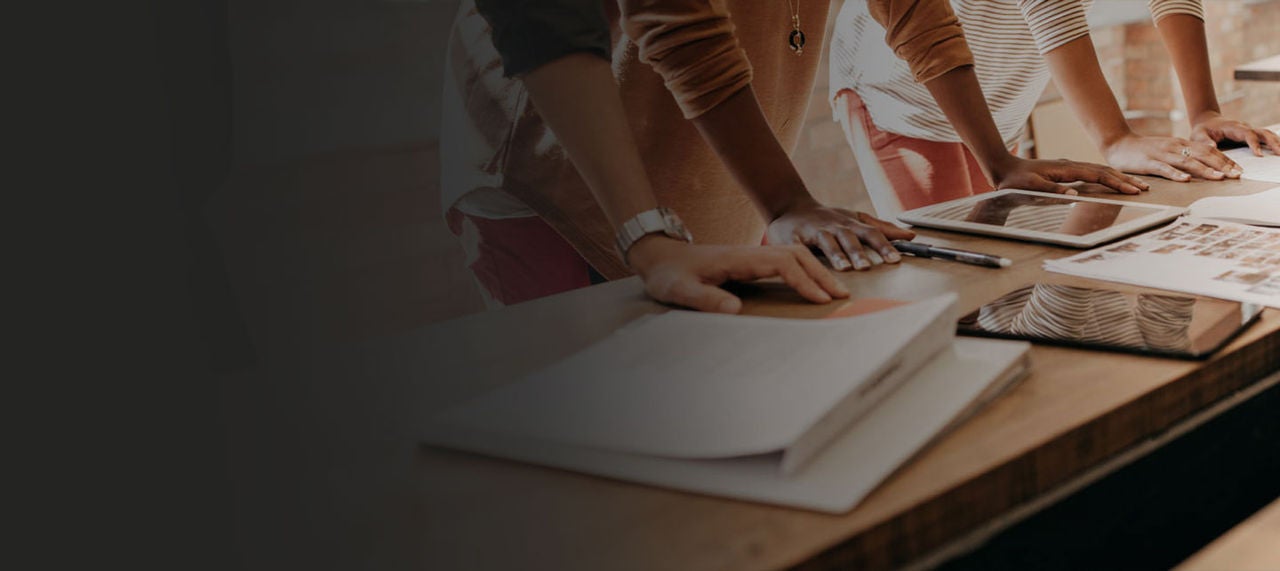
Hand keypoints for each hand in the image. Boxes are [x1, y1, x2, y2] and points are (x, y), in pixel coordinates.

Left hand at [627, 236, 849, 313]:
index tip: (820, 299)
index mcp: (738, 258)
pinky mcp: (749, 262)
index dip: (803, 281)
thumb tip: (735, 310)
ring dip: (815, 271)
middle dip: (820, 274)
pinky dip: (804, 270)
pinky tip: (812, 283)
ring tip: (834, 292)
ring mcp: (750, 256)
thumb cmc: (669, 274)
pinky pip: (784, 261)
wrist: (659, 256)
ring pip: (793, 256)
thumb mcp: (680, 289)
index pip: (781, 264)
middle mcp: (749, 253)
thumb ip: (705, 299)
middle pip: (795, 255)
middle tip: (841, 296)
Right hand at [766, 199, 915, 270]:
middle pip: (849, 239)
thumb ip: (882, 229)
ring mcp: (814, 231)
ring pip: (827, 242)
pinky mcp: (793, 238)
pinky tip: (807, 264)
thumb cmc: (828, 218)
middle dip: (859, 253)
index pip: (871, 234)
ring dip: (836, 255)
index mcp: (850, 225)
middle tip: (868, 267)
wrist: (791, 206)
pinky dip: (804, 253)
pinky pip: (799, 247)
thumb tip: (910, 236)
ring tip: (845, 268)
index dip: (883, 246)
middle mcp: (834, 227)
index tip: (895, 260)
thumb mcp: (855, 220)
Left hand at [989, 155, 1148, 194]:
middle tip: (1143, 188)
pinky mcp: (1066, 171)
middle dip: (1124, 180)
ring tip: (1134, 185)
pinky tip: (1111, 181)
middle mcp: (1071, 166)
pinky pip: (1091, 173)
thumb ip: (1052, 190)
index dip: (1116, 183)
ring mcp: (1069, 167)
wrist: (1004, 168)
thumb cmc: (1015, 180)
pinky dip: (1105, 177)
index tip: (1132, 190)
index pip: (1098, 175)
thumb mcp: (1031, 187)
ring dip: (1117, 178)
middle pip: (1104, 171)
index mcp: (1067, 169)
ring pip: (1099, 171)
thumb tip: (1073, 195)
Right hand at [1102, 132, 1239, 181]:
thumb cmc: (1143, 150)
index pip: (1209, 150)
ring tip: (1220, 178)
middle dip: (1222, 165)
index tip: (1238, 170)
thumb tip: (1202, 167)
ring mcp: (1162, 154)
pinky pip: (1165, 169)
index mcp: (1181, 144)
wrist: (1118, 143)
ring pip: (1188, 162)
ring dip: (1206, 170)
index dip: (1225, 160)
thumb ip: (1182, 156)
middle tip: (1237, 175)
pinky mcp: (1149, 162)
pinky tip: (1186, 180)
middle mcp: (1175, 147)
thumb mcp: (1167, 150)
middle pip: (1203, 155)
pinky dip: (1176, 174)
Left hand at [1190, 112, 1279, 157]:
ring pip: (1266, 134)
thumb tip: (1212, 147)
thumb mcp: (1198, 135)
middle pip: (1261, 132)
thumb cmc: (1202, 130)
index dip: (1253, 143)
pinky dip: (1274, 142)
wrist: (1207, 122)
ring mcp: (1249, 131)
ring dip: (1276, 142)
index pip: (1247, 134)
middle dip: (1272, 142)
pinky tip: (1279, 149)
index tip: (1258, 154)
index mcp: (1232, 127)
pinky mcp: (1250, 135)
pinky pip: (1265, 137)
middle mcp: (1244, 127)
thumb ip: (1204, 141)